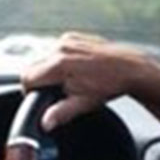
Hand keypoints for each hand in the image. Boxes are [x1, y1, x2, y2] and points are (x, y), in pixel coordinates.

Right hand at [21, 32, 150, 130]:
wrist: (132, 69)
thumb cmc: (111, 85)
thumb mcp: (85, 103)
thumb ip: (61, 112)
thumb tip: (46, 123)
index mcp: (60, 64)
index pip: (27, 78)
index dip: (32, 91)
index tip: (42, 98)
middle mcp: (61, 47)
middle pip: (33, 67)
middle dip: (41, 80)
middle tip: (61, 91)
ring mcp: (68, 40)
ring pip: (43, 58)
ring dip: (50, 69)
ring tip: (72, 80)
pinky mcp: (75, 36)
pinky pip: (56, 49)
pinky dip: (60, 59)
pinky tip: (76, 69)